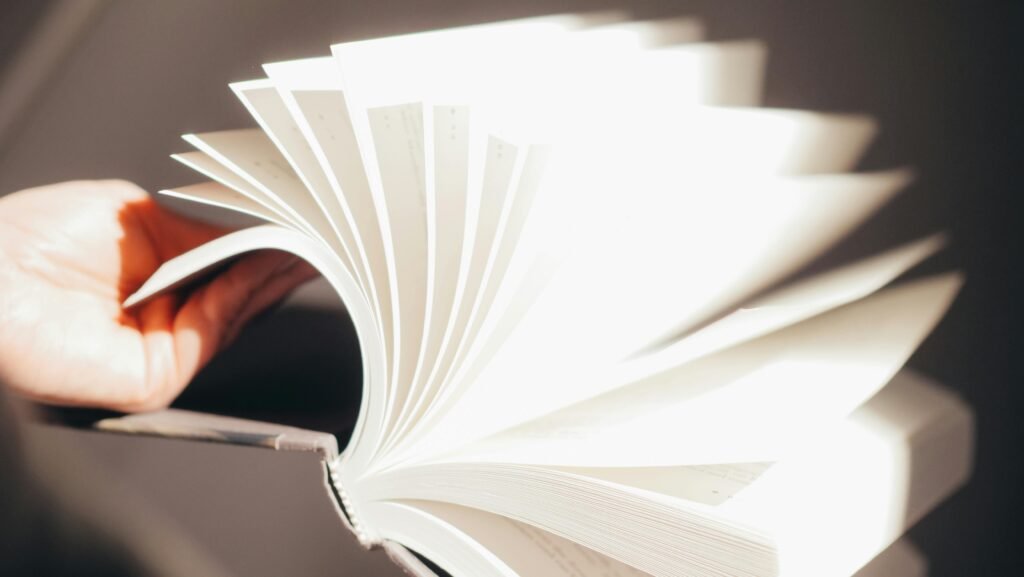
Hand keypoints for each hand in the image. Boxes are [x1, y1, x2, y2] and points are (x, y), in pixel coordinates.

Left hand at [0, 180, 316, 411]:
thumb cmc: (31, 240)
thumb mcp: (136, 217)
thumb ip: (199, 230)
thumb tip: (255, 230)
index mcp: (155, 281)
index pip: (225, 266)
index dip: (264, 245)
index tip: (298, 222)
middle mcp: (161, 319)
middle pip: (238, 293)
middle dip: (278, 261)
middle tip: (317, 232)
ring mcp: (162, 351)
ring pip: (234, 314)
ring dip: (268, 275)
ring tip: (302, 239)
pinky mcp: (157, 378)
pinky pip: (211, 332)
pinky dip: (238, 295)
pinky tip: (257, 263)